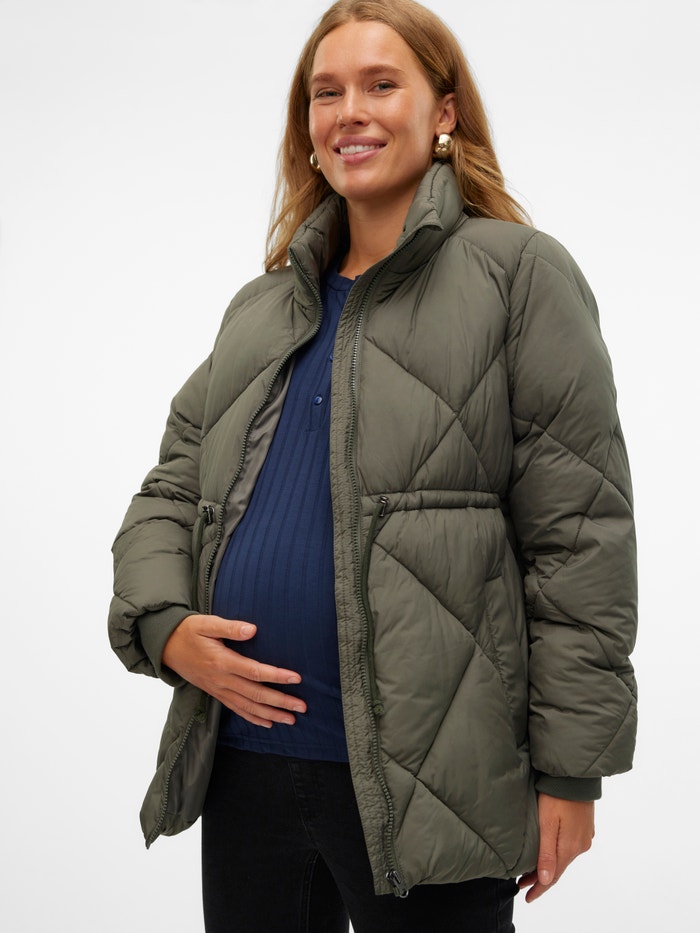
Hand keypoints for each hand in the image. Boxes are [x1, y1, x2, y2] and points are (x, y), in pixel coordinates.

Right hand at [162, 614, 305, 727]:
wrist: (166, 647)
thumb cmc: (188, 631)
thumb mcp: (206, 623)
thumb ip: (230, 628)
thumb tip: (252, 630)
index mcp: (221, 661)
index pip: (254, 672)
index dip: (276, 676)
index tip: (296, 678)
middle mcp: (221, 680)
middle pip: (255, 694)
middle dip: (280, 702)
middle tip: (302, 707)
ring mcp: (218, 689)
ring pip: (248, 706)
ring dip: (271, 714)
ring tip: (291, 719)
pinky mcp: (216, 693)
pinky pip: (236, 709)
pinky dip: (253, 718)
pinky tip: (268, 723)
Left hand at [518, 795, 594, 902]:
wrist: (574, 775)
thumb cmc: (557, 796)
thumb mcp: (547, 823)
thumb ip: (546, 853)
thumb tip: (545, 881)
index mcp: (570, 847)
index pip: (553, 876)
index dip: (539, 888)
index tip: (527, 897)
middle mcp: (580, 845)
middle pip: (558, 868)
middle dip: (540, 878)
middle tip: (521, 883)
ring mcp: (584, 836)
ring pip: (564, 857)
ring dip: (548, 865)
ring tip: (531, 870)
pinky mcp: (585, 826)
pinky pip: (569, 846)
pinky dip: (557, 853)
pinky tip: (549, 852)